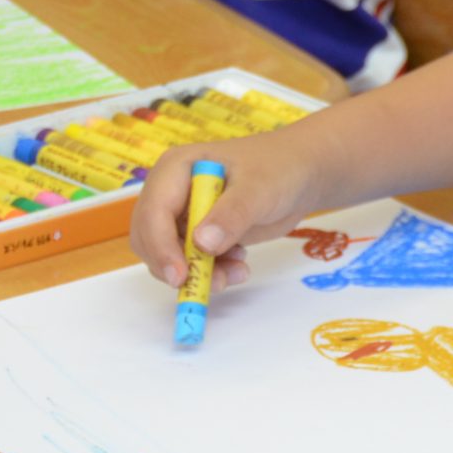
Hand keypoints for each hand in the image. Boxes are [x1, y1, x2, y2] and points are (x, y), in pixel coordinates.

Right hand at [126, 133, 327, 291]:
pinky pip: (191, 262)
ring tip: (239, 271)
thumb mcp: (258, 190)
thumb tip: (201, 244)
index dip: (161, 247)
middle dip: (179, 265)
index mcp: (175, 169)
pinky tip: (240, 265)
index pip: (153, 212)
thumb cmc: (278, 170)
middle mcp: (171, 192)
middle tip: (215, 283)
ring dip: (199, 272)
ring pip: (170, 256)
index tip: (180, 276)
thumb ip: (232, 215)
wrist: (301, 175)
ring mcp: (183, 215)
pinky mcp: (198, 234)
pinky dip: (212, 271)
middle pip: (151, 239)